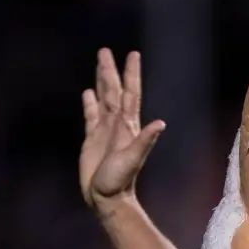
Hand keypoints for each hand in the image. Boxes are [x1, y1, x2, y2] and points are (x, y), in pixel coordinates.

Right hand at [80, 48, 166, 211]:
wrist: (107, 198)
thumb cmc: (120, 180)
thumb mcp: (133, 159)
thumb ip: (145, 141)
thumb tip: (160, 124)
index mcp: (127, 125)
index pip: (130, 93)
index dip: (131, 74)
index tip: (133, 54)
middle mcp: (117, 124)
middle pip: (114, 91)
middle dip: (110, 71)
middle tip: (105, 51)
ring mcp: (104, 130)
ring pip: (103, 99)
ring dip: (101, 82)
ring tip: (99, 63)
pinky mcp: (91, 139)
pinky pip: (90, 115)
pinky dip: (90, 103)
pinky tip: (88, 92)